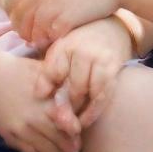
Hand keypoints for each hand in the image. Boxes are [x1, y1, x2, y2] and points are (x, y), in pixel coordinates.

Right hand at [0, 53, 81, 151]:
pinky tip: (44, 150)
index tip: (79, 134)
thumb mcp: (43, 72)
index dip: (77, 134)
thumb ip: (61, 83)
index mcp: (46, 104)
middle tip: (75, 150)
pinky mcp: (10, 137)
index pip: (70, 128)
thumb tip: (80, 96)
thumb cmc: (20, 70)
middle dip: (71, 149)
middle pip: (60, 145)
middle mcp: (35, 120)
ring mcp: (21, 131)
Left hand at [6, 0, 123, 49]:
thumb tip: (30, 2)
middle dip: (25, 32)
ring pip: (32, 33)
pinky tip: (61, 39)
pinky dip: (52, 42)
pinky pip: (49, 38)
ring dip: (38, 40)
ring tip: (49, 40)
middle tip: (36, 37)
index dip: (15, 16)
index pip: (11, 4)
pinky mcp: (64, 20)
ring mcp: (51, 7)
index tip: (25, 23)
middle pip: (19, 22)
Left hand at [35, 17, 133, 131]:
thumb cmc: (79, 43)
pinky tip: (86, 119)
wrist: (110, 28)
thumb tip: (40, 94)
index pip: (52, 73)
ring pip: (86, 93)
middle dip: (65, 108)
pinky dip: (93, 111)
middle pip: (70, 87)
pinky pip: (103, 95)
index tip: (46, 105)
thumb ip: (49, 72)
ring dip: (79, 112)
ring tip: (72, 123)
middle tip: (59, 122)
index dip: (47, 92)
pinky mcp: (112, 68)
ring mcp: (99, 59)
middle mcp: (81, 51)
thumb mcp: (60, 51)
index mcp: (64, 45)